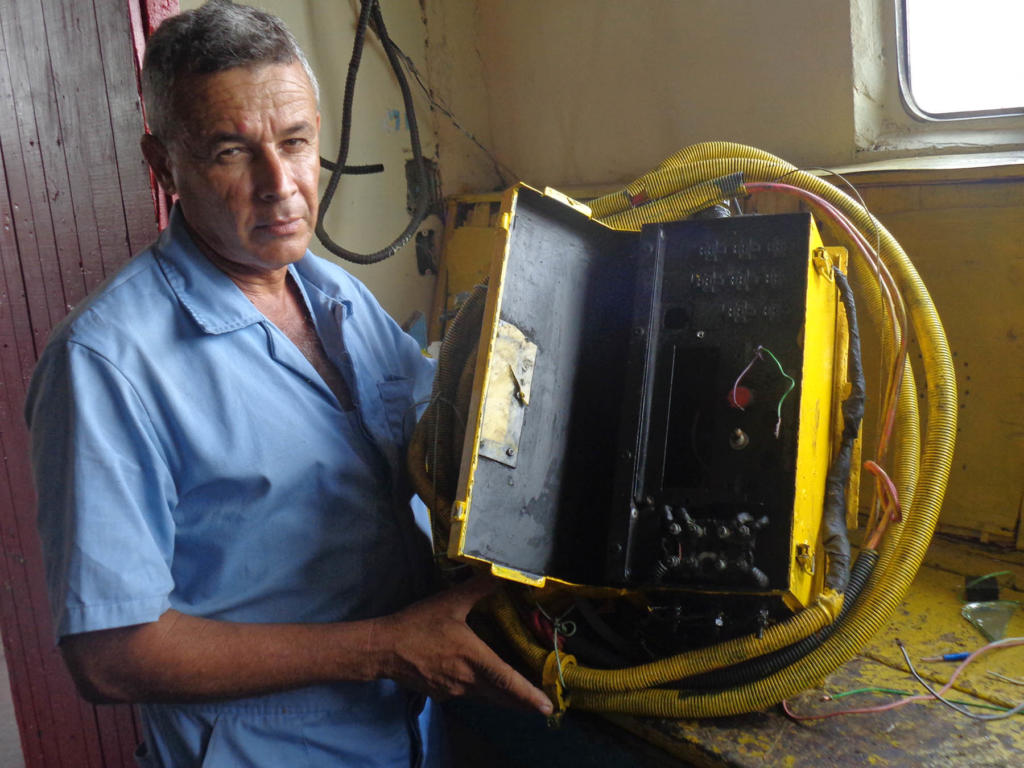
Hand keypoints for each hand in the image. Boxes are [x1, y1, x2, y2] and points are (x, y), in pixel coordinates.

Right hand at [371, 575, 552, 714]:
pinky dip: (480, 692)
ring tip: (518, 697)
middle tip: (543, 708)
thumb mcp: (450, 602)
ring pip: (485, 697)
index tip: (548, 708)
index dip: (529, 695)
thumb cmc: (418, 625)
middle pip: (501, 697)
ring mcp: (453, 690)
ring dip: (502, 697)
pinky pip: (467, 693)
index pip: (508, 681)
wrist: (383, 648)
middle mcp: (467, 681)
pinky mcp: (440, 693)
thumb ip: (478, 589)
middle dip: (523, 703)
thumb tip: (501, 575)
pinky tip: (480, 683)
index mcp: (474, 659)